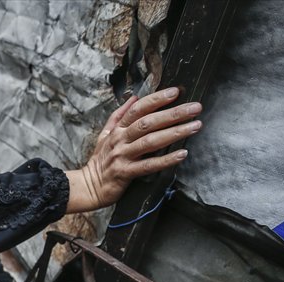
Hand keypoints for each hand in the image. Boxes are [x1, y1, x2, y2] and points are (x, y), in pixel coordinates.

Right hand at [65, 88, 202, 213]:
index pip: (137, 109)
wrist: (88, 187)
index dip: (156, 99)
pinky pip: (148, 165)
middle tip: (195, 108)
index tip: (175, 92)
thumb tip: (134, 97)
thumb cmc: (100, 161)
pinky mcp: (125, 173)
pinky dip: (166, 160)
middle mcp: (120, 140)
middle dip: (173, 113)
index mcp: (117, 130)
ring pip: (150, 142)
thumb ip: (118, 115)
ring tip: (195, 126)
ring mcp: (122, 156)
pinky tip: (182, 154)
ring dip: (174, 133)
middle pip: (148, 123)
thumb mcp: (104, 135)